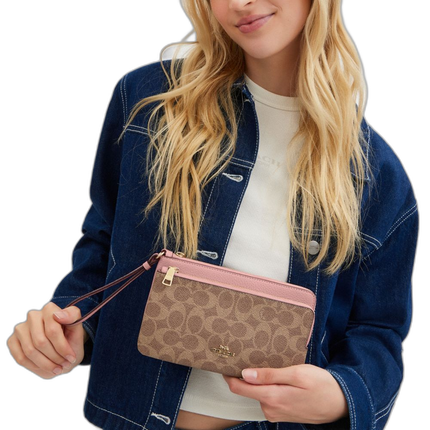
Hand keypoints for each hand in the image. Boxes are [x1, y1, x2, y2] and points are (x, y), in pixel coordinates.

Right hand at [6, 302, 85, 379]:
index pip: (52, 331)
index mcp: (49, 309)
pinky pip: (20, 358)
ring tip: (57, 368)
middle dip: (54, 357)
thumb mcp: (77, 328)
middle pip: (40, 342)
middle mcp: (33, 316)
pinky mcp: (12, 341)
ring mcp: (21, 328)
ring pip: (30, 351)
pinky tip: (46, 368)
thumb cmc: (70, 337)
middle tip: (64, 365)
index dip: (62, 347)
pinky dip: (35, 367)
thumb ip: (73, 316)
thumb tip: (57, 315)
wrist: (61, 346)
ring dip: (45, 364)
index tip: (71, 357)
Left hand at [224, 364, 347, 423]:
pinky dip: (268, 387)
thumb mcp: (297, 374)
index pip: (239, 388)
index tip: (225, 362)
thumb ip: (270, 375)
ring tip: (269, 366)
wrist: (341, 403)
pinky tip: (279, 379)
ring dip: (259, 381)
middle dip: (244, 376)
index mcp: (272, 398)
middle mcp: (270, 409)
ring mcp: (276, 413)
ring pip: (258, 393)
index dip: (228, 375)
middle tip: (248, 357)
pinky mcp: (282, 413)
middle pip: (247, 390)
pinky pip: (268, 398)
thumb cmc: (321, 385)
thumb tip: (246, 374)